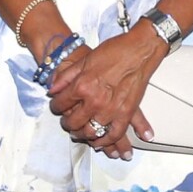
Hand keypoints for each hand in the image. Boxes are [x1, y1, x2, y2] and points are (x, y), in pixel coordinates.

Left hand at [47, 27, 166, 158]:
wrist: (140, 50)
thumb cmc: (114, 51)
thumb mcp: (84, 60)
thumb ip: (66, 77)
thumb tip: (52, 89)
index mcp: (82, 86)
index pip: (60, 104)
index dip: (55, 106)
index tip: (57, 106)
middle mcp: (95, 101)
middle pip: (73, 122)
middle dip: (67, 123)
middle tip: (67, 122)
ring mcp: (111, 109)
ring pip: (91, 132)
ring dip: (83, 135)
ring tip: (81, 133)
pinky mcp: (126, 113)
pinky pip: (114, 134)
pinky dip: (106, 141)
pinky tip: (101, 142)